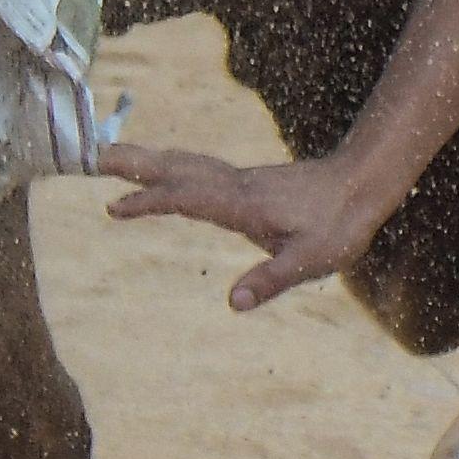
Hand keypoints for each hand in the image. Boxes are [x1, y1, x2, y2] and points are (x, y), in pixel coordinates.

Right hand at [101, 143, 389, 312]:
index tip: (113, 207)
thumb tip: (233, 302)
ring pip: (186, 165)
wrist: (364, 183)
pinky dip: (172, 169)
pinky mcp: (248, 184)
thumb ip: (271, 279)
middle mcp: (236, 186)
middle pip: (176, 169)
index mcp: (242, 205)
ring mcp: (241, 181)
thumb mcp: (311, 260)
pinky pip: (198, 171)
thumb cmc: (340, 225)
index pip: (185, 199)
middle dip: (135, 164)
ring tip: (113, 157)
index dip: (148, 202)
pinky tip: (166, 175)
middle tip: (94, 156)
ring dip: (149, 161)